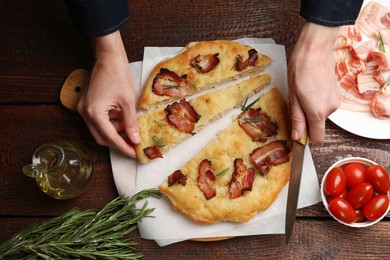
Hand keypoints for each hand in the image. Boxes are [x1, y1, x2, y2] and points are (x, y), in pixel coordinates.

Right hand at [77, 31, 139, 157]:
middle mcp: (85, 113)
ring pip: (100, 129)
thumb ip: (131, 123)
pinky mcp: (86, 104)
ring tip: (131, 128)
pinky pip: (98, 120)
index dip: (123, 147)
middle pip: (101, 137)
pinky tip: (122, 119)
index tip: (134, 153)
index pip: (110, 138)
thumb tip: (135, 139)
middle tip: (133, 144)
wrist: (108, 57)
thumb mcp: (128, 102)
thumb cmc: (118, 75)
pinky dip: (110, 123)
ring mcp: (83, 108)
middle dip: (118, 141)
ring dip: (115, 131)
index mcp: (94, 113)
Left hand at [288, 22, 340, 141]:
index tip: (297, 131)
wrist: (315, 49)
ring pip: (320, 113)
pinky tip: (311, 87)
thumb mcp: (293, 98)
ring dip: (311, 108)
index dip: (306, 137)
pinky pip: (325, 104)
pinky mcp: (337, 94)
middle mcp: (330, 109)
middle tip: (296, 102)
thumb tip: (297, 137)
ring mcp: (335, 101)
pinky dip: (317, 100)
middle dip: (306, 118)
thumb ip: (297, 119)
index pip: (317, 137)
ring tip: (303, 91)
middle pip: (317, 124)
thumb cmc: (300, 71)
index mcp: (318, 112)